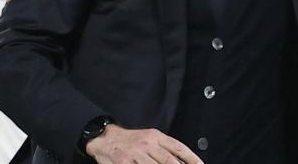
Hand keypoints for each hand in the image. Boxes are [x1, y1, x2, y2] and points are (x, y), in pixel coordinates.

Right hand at [86, 125, 202, 163]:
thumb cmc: (131, 140)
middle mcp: (147, 144)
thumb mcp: (150, 138)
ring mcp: (136, 154)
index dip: (191, 158)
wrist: (106, 139)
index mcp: (156, 136)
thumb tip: (183, 160)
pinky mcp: (125, 163)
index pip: (178, 147)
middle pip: (169, 160)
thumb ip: (165, 148)